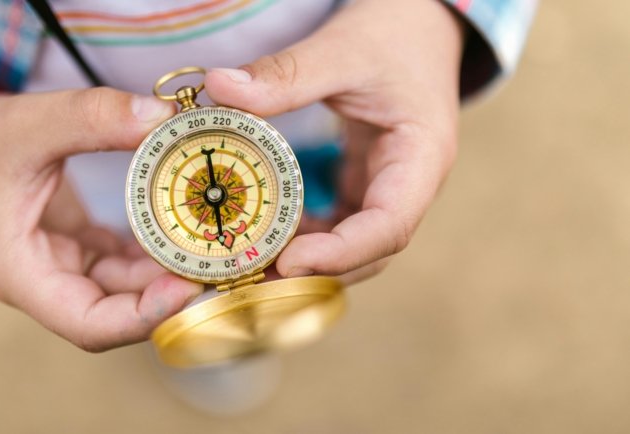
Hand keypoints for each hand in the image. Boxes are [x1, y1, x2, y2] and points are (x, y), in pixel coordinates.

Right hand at [0, 66, 201, 350]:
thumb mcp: (29, 123)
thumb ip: (93, 117)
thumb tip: (163, 118)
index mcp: (21, 274)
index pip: (89, 324)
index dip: (143, 316)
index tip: (188, 285)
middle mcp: (45, 282)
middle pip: (117, 314)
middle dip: (169, 296)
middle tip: (221, 265)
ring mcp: (61, 269)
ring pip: (125, 291)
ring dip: (167, 274)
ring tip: (214, 246)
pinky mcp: (75, 252)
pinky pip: (123, 265)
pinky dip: (154, 253)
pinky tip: (186, 230)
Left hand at [205, 0, 463, 283]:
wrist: (417, 25)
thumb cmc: (394, 34)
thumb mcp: (342, 48)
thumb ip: (286, 73)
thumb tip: (220, 88)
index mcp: (421, 159)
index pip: (389, 226)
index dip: (340, 253)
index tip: (287, 261)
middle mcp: (408, 187)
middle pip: (368, 253)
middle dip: (314, 273)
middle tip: (252, 280)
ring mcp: (386, 190)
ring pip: (350, 247)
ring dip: (304, 265)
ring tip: (248, 270)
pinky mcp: (364, 186)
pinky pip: (335, 227)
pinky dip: (302, 239)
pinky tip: (264, 238)